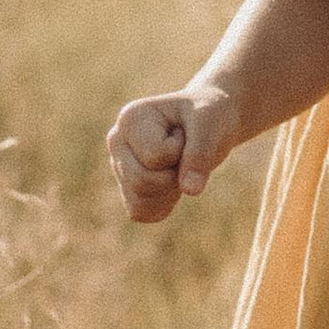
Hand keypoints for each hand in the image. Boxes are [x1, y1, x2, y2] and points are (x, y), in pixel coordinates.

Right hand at [108, 82, 235, 224]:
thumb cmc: (209, 116)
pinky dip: (162, 205)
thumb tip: (190, 191)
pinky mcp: (126, 186)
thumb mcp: (212, 126)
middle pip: (140, 182)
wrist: (209, 121)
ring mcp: (119, 164)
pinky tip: (173, 183)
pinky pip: (140, 213)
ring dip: (169, 191)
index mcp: (131, 117)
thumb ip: (200, 154)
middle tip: (183, 153)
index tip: (184, 132)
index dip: (180, 151)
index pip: (155, 157)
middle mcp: (117, 140)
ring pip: (139, 201)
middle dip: (173, 175)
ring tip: (178, 165)